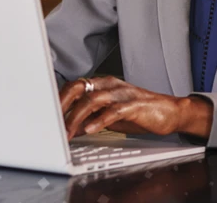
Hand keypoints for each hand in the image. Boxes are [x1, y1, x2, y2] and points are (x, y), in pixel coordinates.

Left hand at [60, 76, 212, 139]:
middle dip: (63, 104)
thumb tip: (70, 127)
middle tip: (52, 121)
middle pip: (80, 88)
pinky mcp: (134, 105)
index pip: (75, 86)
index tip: (47, 114)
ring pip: (93, 99)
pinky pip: (113, 111)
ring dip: (77, 116)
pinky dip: (99, 120)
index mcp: (103, 84)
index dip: (59, 99)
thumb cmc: (140, 112)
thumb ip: (91, 117)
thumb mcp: (111, 115)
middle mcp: (111, 85)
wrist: (169, 112)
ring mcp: (123, 94)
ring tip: (68, 131)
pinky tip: (90, 129)